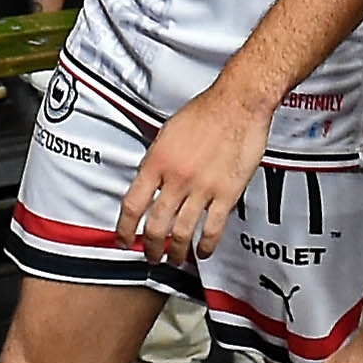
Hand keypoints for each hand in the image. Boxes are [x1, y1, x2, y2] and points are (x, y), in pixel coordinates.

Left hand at [116, 80, 268, 259]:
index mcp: (158, 161)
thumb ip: (157, 160)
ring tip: (175, 258)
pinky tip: (202, 250)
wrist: (239, 103)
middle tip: (151, 255)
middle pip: (156, 225)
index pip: (133, 204)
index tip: (123, 239)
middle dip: (151, 248)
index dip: (125, 228)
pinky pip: (212, 229)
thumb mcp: (168, 132)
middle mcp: (177, 178)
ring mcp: (202, 188)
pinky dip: (205, 246)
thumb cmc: (206, 111)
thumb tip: (149, 182)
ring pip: (182, 232)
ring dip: (176, 252)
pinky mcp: (227, 193)